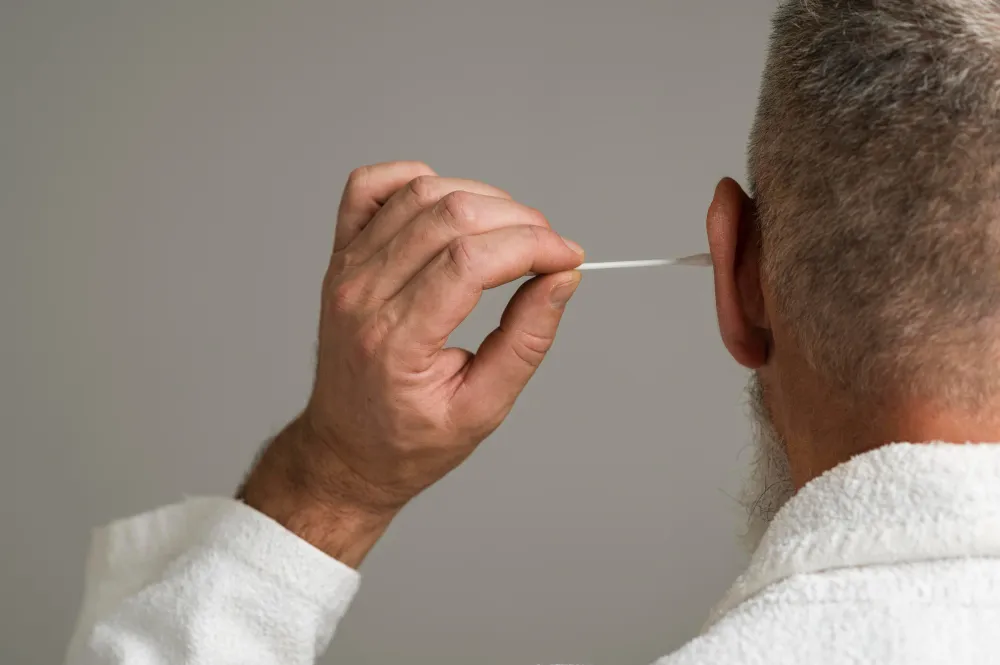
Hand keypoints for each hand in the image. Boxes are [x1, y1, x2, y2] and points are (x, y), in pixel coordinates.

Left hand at [240, 161, 583, 565]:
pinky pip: (369, 187)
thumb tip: (562, 280)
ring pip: (419, 192)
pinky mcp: (341, 257)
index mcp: (396, 342)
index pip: (471, 261)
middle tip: (550, 247)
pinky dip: (414, 179)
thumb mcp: (482, 409)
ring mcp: (346, 271)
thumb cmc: (408, 441)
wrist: (346, 449)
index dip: (533, 246)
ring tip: (512, 231)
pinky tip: (448, 204)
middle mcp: (363, 296)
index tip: (568, 258)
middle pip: (449, 216)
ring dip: (480, 196)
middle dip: (518, 220)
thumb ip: (526, 342)